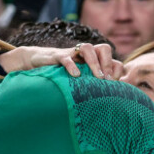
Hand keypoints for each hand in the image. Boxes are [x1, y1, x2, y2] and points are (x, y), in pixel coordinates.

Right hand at [0, 43, 123, 79]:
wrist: (37, 63)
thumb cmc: (61, 76)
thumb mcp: (79, 81)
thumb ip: (91, 86)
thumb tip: (109, 105)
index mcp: (92, 59)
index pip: (112, 58)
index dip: (116, 68)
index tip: (116, 84)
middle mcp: (84, 54)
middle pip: (103, 48)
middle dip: (108, 63)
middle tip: (108, 80)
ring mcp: (71, 53)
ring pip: (87, 48)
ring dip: (95, 62)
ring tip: (98, 78)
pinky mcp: (56, 56)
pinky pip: (66, 57)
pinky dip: (72, 65)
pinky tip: (76, 76)